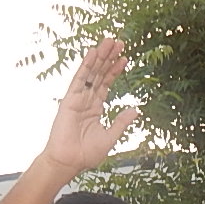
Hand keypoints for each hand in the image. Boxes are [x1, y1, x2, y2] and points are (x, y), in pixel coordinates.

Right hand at [42, 39, 139, 177]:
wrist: (68, 162)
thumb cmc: (86, 154)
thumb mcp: (109, 137)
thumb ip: (121, 122)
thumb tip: (136, 110)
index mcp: (96, 108)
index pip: (107, 84)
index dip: (115, 71)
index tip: (125, 58)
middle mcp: (86, 100)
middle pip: (100, 74)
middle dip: (109, 58)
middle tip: (119, 41)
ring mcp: (77, 98)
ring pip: (91, 73)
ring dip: (100, 57)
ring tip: (109, 41)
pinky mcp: (69, 100)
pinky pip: (79, 79)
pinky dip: (86, 65)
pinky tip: (93, 53)